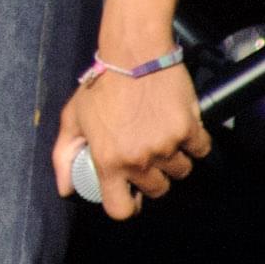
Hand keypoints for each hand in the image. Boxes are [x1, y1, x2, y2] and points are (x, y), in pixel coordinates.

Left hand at [54, 64, 208, 218]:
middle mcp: (138, 159)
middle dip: (152, 178)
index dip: (126, 205)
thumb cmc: (101, 86)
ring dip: (174, 160)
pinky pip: (200, 150)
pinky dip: (194, 142)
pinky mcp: (189, 129)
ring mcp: (166, 145)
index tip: (130, 195)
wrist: (132, 54)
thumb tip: (65, 190)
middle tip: (145, 156)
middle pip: (157, 191)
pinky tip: (181, 128)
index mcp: (109, 161)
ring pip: (181, 172)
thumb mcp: (73, 119)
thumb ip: (64, 157)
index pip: (121, 209)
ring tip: (161, 138)